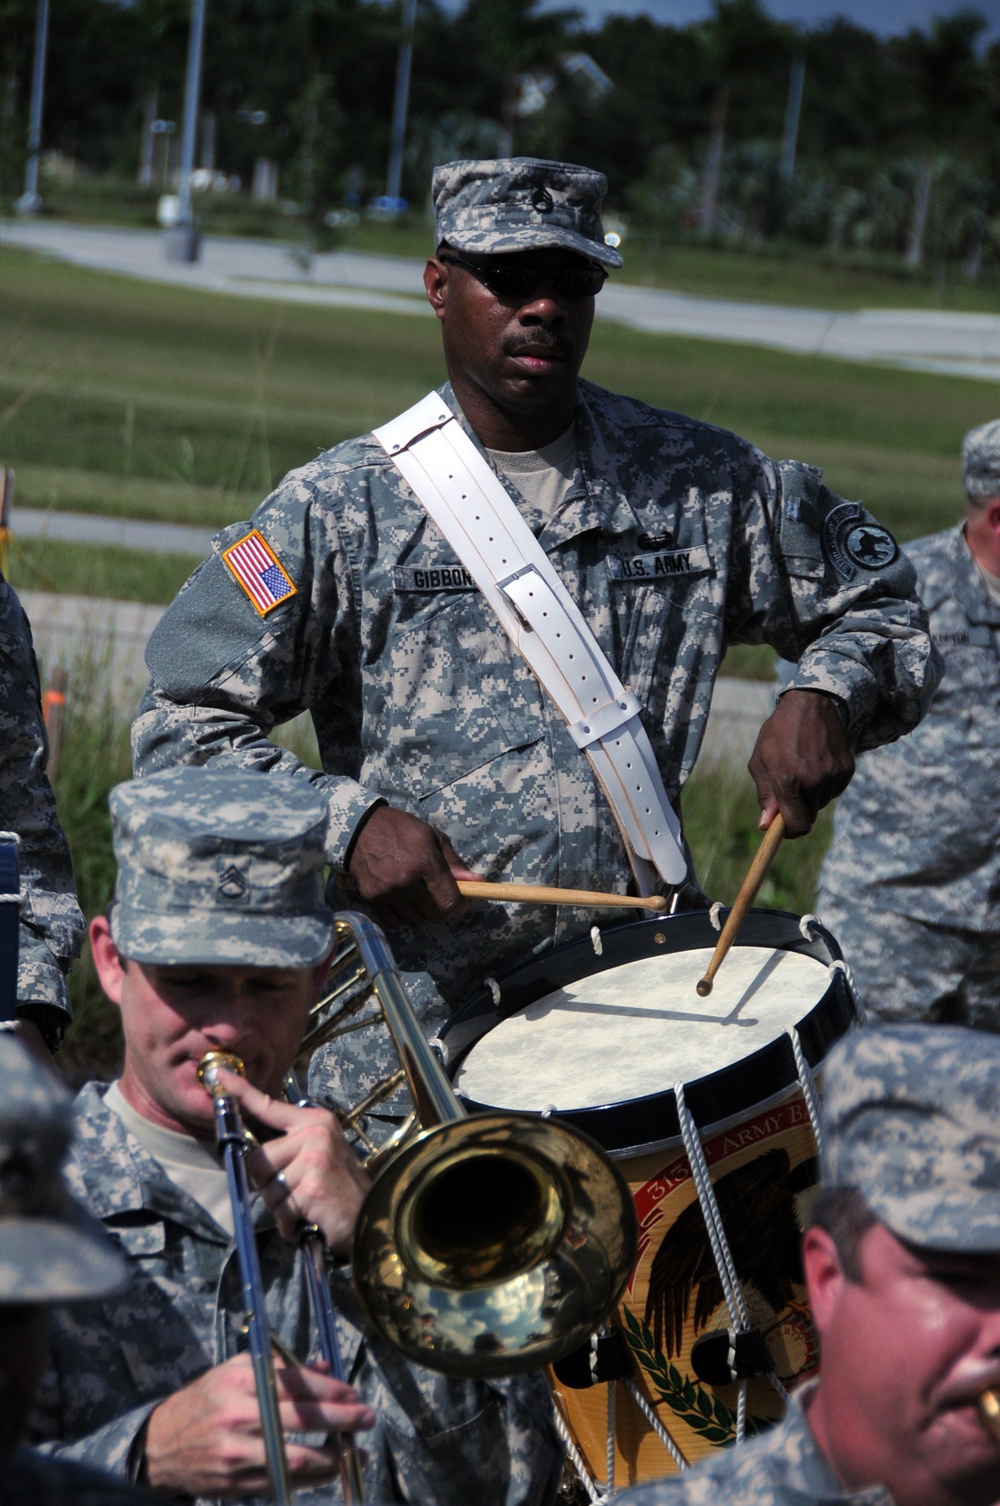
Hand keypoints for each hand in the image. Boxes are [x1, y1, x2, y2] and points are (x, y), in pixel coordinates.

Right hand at [143, 1353, 374, 1496]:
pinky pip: (283, 1481)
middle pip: (301, 1419)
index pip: (295, 1384)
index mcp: (240, 1380)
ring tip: (358, 1452)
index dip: (330, 1390)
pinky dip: (313, 1478)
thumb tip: (325, 1368)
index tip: (353, 1393)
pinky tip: (333, 1471)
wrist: (162, 1445)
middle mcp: (238, 1415)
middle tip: (368, 1418)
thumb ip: (281, 1368)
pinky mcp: (236, 1482)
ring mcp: (237, 1452)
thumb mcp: (237, 1370)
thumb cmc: (207, 1400)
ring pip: (296, 1457)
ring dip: (334, 1456)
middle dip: (341, 1419)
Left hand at [219, 1070, 369, 1255]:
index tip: (221, 1078)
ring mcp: (314, 1158)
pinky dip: (289, 1223)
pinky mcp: (311, 1185)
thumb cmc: (341, 1188)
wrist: (373, 1217)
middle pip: (258, 1159)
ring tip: (304, 1207)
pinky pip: (280, 1209)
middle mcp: (315, 1134)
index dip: (242, 1092)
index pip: (270, 1106)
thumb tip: (253, 1156)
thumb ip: (290, 1148)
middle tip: (293, 1194)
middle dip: (267, 1184)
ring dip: (280, 1207)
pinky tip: (307, 1220)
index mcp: (316, 1121)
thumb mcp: (320, 1156)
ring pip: (267, 1188)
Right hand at [348, 804, 478, 926]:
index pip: (449, 901)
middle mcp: (405, 880)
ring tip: (420, 898)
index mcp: (425, 862)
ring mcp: (387, 892)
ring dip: (422, 914)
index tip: (461, 902)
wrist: (361, 828)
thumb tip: (478, 882)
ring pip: (415, 921)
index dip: (459, 906)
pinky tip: (404, 902)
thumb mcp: (433, 837)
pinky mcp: (371, 898)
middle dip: (442, 910)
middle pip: (434, 915)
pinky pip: (395, 922)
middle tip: (440, 899)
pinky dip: (403, 917)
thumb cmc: (402, 830)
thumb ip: (454, 863)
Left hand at [747, 689, 854, 836]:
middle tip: (791, 790)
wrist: (810, 704)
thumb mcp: (760, 761)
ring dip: (812, 796)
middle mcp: (813, 780)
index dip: (789, 831)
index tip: (784, 828)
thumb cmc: (778, 734)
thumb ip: (765, 795)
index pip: (797, 825)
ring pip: (822, 803)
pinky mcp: (847, 769)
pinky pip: (835, 791)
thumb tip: (766, 826)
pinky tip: (817, 762)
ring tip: (803, 769)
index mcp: (787, 779)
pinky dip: (826, 784)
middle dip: (798, 810)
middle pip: (809, 817)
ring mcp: (832, 774)